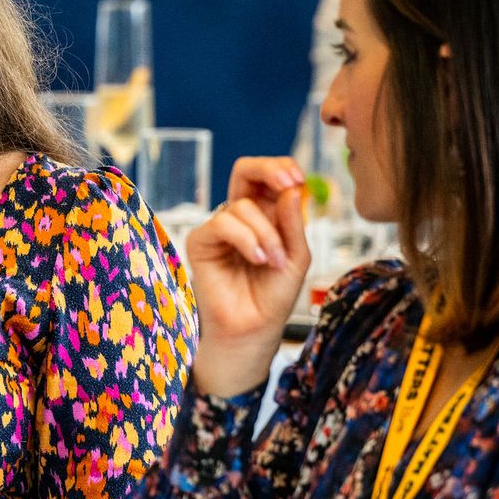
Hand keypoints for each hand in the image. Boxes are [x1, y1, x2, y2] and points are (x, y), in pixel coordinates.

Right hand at [187, 157, 310, 395]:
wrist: (254, 329)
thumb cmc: (273, 296)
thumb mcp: (296, 256)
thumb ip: (293, 223)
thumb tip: (290, 189)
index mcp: (265, 215)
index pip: (268, 177)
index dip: (281, 169)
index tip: (298, 179)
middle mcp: (240, 217)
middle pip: (244, 171)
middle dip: (268, 169)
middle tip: (289, 182)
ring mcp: (219, 228)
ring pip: (241, 205)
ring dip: (267, 233)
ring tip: (273, 261)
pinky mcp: (200, 242)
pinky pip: (223, 223)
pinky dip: (246, 240)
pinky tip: (257, 259)